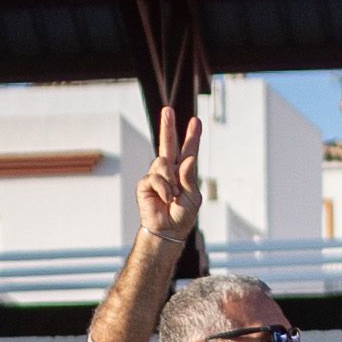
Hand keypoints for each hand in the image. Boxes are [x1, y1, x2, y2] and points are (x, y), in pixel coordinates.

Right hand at [137, 107, 204, 240]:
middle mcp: (169, 171)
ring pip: (162, 162)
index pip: (188, 151)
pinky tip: (166, 199)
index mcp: (183, 172)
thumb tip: (189, 159)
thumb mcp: (192, 197)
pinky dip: (164, 189)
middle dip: (168, 127)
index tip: (196, 121)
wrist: (169, 230)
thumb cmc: (182, 214)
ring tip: (173, 195)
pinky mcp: (145, 184)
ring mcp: (156, 176)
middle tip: (168, 110)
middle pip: (168, 145)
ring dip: (171, 180)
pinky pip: (155, 178)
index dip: (192, 137)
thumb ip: (189, 178)